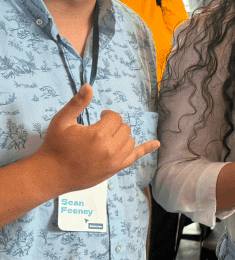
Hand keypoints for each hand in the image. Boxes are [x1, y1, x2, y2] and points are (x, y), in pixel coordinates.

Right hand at [36, 84, 159, 194]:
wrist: (51, 174)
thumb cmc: (55, 145)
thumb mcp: (62, 121)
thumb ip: (77, 103)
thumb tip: (89, 86)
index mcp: (98, 135)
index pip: (115, 118)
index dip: (107, 115)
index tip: (99, 117)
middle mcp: (110, 148)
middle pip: (124, 128)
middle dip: (114, 125)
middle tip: (100, 128)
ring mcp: (115, 160)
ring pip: (130, 140)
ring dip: (122, 136)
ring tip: (107, 138)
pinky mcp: (116, 169)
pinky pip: (136, 157)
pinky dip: (147, 149)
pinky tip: (157, 143)